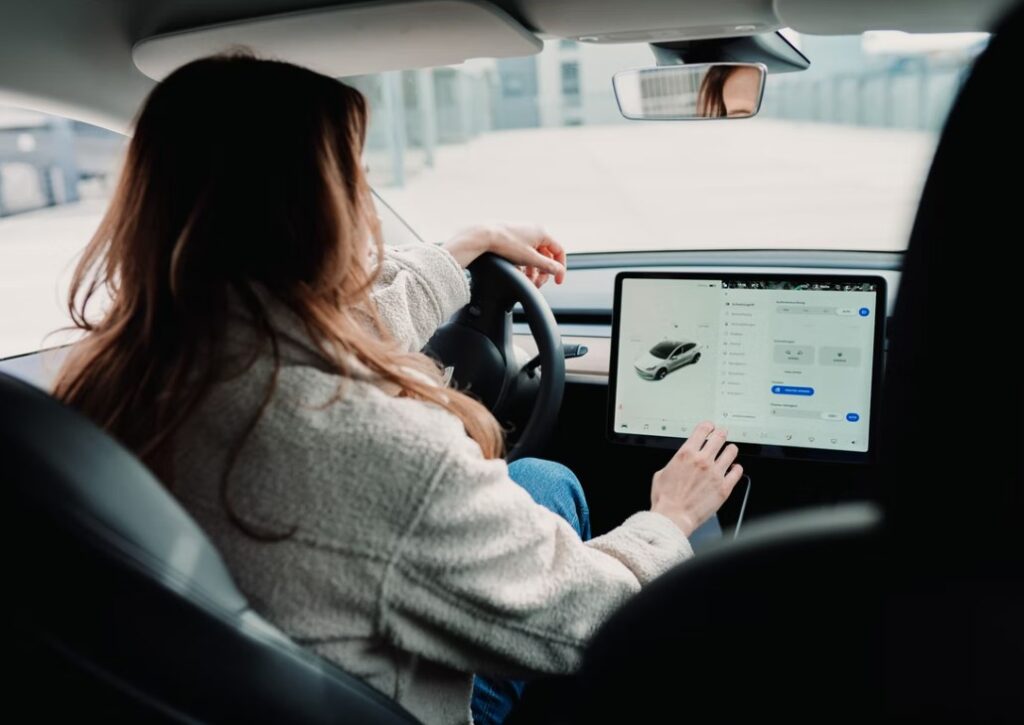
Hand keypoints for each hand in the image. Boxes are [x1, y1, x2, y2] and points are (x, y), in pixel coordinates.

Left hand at [443, 222, 566, 286]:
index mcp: (542, 233)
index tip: (557, 281)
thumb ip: (547, 266)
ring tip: (528, 282)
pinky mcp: (514, 238)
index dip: (560, 268)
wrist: (484, 236)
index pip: (559, 251)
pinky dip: (525, 265)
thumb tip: (559, 271)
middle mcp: (535, 231)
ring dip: (534, 271)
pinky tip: (520, 274)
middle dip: (544, 272)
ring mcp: (524, 234)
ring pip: (535, 256)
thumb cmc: (506, 244)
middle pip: (547, 256)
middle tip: (538, 284)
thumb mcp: (530, 259)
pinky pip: (525, 254)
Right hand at [649, 421, 743, 536]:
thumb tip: (678, 463)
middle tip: (722, 434)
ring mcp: (716, 473)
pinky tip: (733, 469)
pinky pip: (737, 471)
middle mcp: (702, 460)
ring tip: (729, 451)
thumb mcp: (661, 474)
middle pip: (719, 437)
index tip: (710, 428)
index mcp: (686, 454)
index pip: (703, 430)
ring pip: (731, 451)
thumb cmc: (665, 499)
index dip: (708, 426)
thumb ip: (674, 464)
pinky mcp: (724, 487)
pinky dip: (736, 468)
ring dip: (730, 450)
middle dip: (721, 433)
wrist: (673, 517)